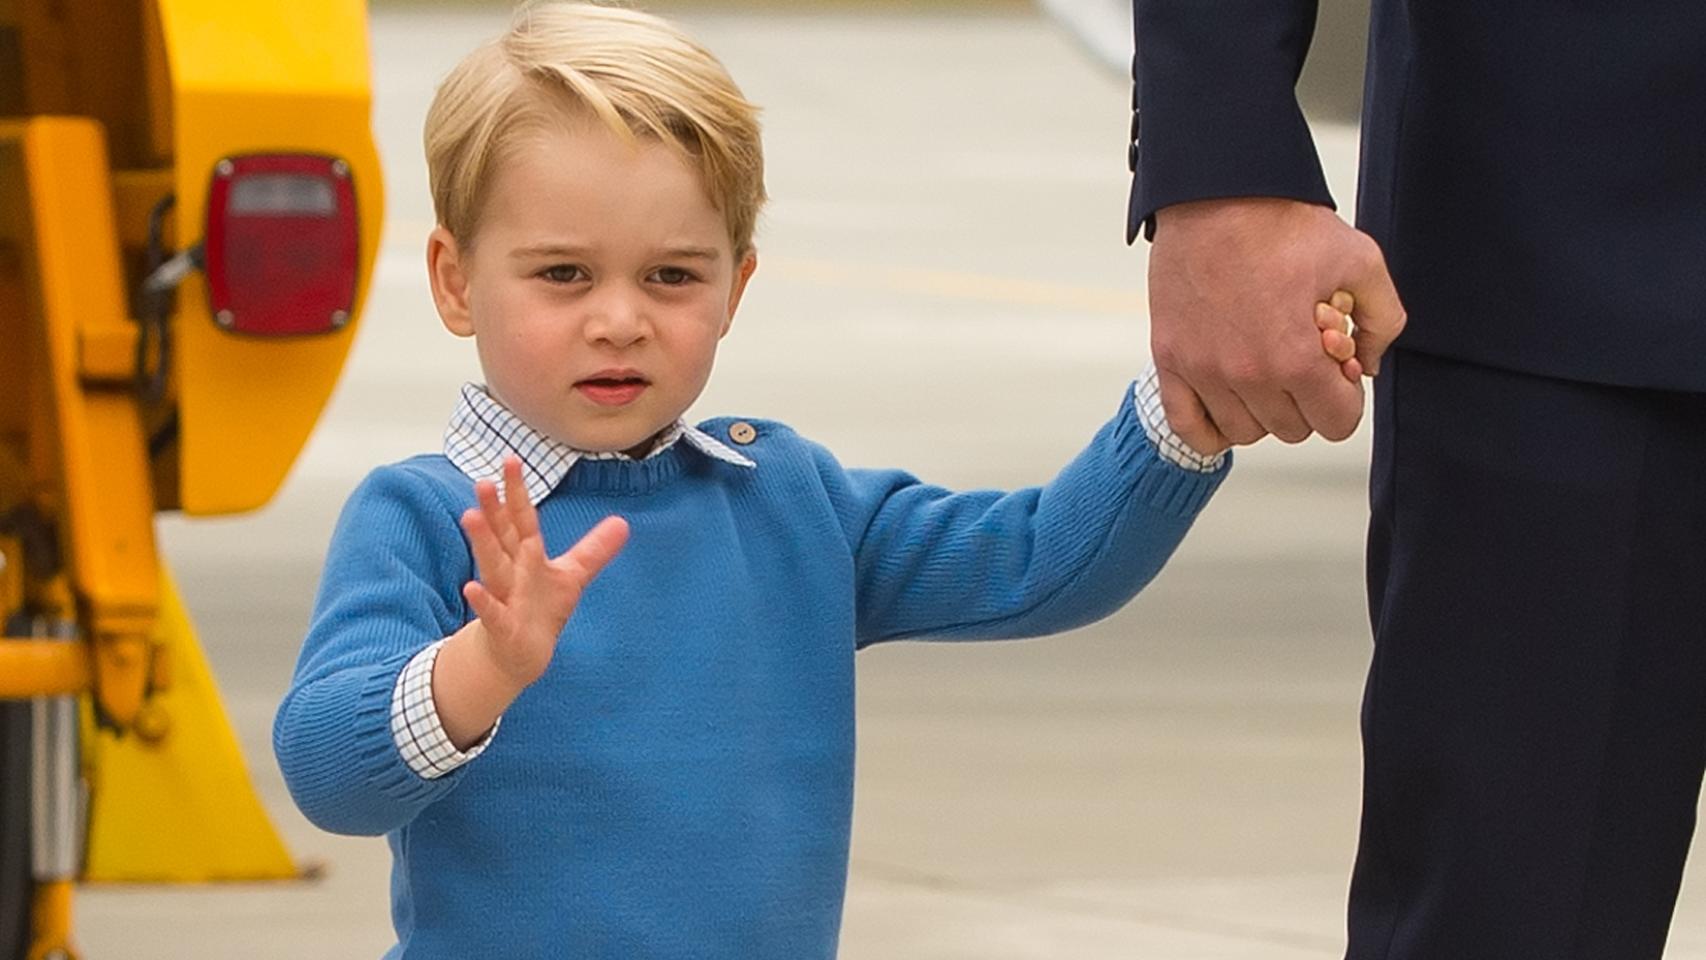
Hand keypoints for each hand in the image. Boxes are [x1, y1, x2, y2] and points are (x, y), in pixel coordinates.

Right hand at [459, 456, 628, 690]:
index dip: (517, 491)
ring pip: (492, 566)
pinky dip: (482, 602)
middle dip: (493, 510)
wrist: (521, 655)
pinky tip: (470, 588)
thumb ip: (593, 549)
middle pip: (503, 536)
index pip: (522, 518)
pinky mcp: (502, 626)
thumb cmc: (540, 609)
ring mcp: (504, 596)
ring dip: (483, 542)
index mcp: (526, 555)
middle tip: (482, 480)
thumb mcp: (571, 576)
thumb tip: (623, 523)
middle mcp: (511, 570)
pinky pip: (491, 613)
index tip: (510, 459)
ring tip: (470, 516)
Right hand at [1149, 197, 1405, 449]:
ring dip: (1262, 410)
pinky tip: (1227, 404)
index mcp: (1295, 358)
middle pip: (1292, 429)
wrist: (1215, 193)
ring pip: (1244, 432)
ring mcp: (1202, 371)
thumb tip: (1370, 363)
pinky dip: (1209, 428)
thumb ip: (1385, 319)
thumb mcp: (1360, 259)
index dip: (1345, 398)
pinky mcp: (1170, 359)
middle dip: (1306, 401)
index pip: (1336, 423)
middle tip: (1302, 360)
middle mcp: (1246, 374)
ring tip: (1264, 369)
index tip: (1337, 372)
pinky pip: (1188, 427)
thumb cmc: (1280, 222)